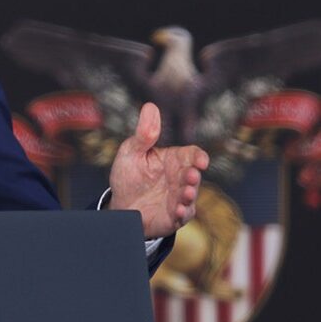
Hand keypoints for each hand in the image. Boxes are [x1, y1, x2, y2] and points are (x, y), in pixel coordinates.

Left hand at [109, 102, 209, 238]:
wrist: (121, 205)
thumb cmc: (129, 176)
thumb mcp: (132, 152)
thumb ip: (144, 133)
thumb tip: (150, 106)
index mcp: (173, 160)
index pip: (192, 155)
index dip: (199, 157)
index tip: (201, 161)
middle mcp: (180, 178)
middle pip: (194, 175)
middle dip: (194, 176)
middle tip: (190, 176)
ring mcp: (179, 197)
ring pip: (191, 195)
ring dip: (190, 194)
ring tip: (184, 193)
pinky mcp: (175, 215)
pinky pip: (184, 215)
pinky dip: (182, 212)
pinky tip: (176, 210)